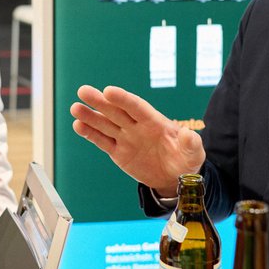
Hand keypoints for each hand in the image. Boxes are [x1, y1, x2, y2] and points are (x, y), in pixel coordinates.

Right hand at [71, 84, 204, 195]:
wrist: (173, 178)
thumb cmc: (185, 161)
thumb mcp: (193, 154)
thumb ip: (190, 144)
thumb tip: (187, 134)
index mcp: (154, 122)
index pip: (136, 107)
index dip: (123, 99)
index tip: (109, 91)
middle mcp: (137, 126)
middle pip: (116, 111)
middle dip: (100, 101)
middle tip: (83, 91)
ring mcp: (126, 138)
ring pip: (105, 124)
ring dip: (90, 116)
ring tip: (75, 108)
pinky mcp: (118, 152)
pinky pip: (102, 141)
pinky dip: (90, 134)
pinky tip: (78, 125)